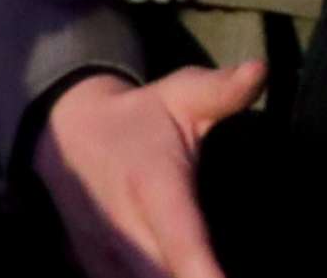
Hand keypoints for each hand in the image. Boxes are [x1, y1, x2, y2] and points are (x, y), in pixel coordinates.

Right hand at [35, 64, 265, 277]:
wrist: (67, 133)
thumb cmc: (140, 116)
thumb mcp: (181, 93)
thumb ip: (222, 90)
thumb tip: (260, 69)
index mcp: (153, 186)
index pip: (181, 240)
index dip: (202, 271)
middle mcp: (122, 230)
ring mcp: (102, 256)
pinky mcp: (93, 269)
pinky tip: (193, 273)